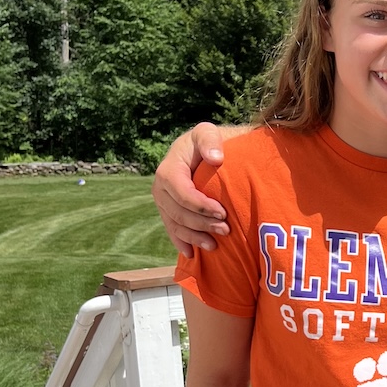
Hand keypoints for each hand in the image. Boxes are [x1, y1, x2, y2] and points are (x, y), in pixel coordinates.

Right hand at [153, 123, 230, 254]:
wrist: (200, 150)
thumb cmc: (207, 142)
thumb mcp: (208, 133)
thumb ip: (210, 140)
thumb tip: (215, 158)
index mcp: (168, 170)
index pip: (182, 193)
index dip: (200, 205)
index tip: (223, 212)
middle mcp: (160, 188)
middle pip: (178, 212)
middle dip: (202, 224)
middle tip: (226, 230)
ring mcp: (163, 202)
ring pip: (175, 225)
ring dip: (194, 237)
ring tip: (215, 245)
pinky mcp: (168, 211)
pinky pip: (172, 230)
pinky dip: (182, 243)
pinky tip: (192, 254)